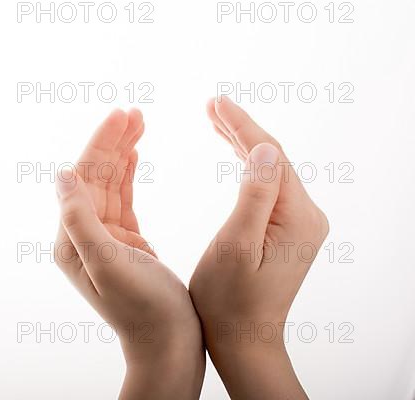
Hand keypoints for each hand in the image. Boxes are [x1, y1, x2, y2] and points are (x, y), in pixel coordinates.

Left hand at [55, 109, 204, 399]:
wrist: (168, 343)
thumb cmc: (143, 309)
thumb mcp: (109, 264)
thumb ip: (81, 220)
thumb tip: (62, 175)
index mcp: (72, 240)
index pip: (84, 180)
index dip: (101, 145)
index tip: (121, 116)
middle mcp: (82, 236)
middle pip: (95, 177)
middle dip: (112, 143)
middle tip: (133, 111)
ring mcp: (103, 238)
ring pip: (110, 184)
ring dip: (122, 153)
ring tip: (137, 121)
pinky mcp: (125, 242)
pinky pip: (123, 199)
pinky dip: (128, 174)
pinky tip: (134, 154)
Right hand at [189, 96, 328, 398]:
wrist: (243, 337)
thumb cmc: (229, 300)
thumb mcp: (236, 246)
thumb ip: (255, 196)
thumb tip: (267, 148)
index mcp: (297, 218)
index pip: (272, 157)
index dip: (243, 126)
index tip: (215, 101)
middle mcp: (307, 217)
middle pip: (274, 159)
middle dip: (241, 129)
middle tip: (211, 104)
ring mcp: (299, 223)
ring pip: (271, 171)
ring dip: (244, 144)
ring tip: (215, 119)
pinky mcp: (288, 229)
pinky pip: (269, 188)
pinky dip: (249, 167)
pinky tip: (236, 155)